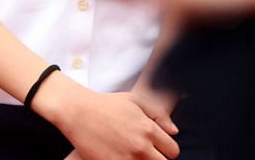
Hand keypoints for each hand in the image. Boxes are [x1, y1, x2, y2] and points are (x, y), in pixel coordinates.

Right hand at [36, 76, 179, 159]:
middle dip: (160, 159)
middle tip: (151, 154)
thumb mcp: (139, 101)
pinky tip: (123, 157)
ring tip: (137, 155)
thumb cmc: (109, 105)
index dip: (169, 151)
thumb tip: (175, 132)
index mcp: (149, 130)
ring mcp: (123, 159)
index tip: (161, 148)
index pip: (173, 151)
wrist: (79, 113)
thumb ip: (160, 116)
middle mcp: (139, 147)